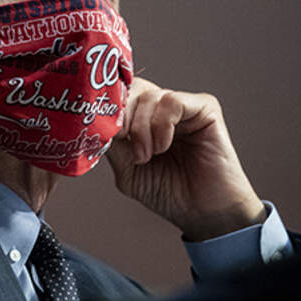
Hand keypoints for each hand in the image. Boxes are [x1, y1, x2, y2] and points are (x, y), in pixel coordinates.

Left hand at [105, 78, 265, 240]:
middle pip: (131, 88)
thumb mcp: (127, 170)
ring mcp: (183, 107)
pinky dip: (161, 125)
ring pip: (149, 96)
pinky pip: (172, 101)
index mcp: (142, 119)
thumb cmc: (168, 192)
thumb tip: (95, 122)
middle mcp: (161, 109)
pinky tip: (162, 146)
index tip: (100, 130)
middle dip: (120, 115)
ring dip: (141, 128)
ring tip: (146, 155)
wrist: (202, 212)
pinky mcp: (205, 108)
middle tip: (123, 141)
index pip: (118, 95)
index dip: (105, 107)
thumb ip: (112, 144)